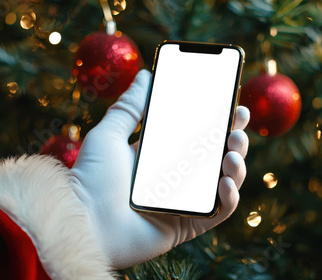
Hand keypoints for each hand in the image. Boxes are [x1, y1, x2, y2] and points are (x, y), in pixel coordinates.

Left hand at [70, 70, 249, 268]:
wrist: (83, 223)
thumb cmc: (91, 180)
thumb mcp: (109, 135)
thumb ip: (130, 107)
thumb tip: (145, 75)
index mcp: (160, 156)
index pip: (197, 135)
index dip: (218, 120)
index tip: (232, 102)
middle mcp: (176, 178)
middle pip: (216, 156)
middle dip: (233, 137)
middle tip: (238, 122)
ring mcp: (184, 202)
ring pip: (224, 181)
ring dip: (236, 164)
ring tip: (232, 151)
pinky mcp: (188, 225)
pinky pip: (218, 212)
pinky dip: (230, 197)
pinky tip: (226, 182)